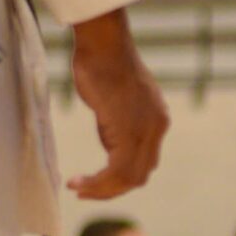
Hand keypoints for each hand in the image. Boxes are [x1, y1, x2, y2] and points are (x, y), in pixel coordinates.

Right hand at [68, 10, 170, 199]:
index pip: (145, 161)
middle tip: (84, 191)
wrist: (103, 45)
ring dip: (102, 189)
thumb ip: (118, 122)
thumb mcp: (115, 99)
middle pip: (139, 175)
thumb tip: (109, 140)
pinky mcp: (131, 133)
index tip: (96, 180)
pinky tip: (78, 182)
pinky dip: (98, 182)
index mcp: (157, 119)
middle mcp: (157, 128)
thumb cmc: (102, 63)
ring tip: (77, 188)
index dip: (121, 177)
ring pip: (129, 178)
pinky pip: (117, 171)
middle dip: (111, 188)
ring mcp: (146, 131)